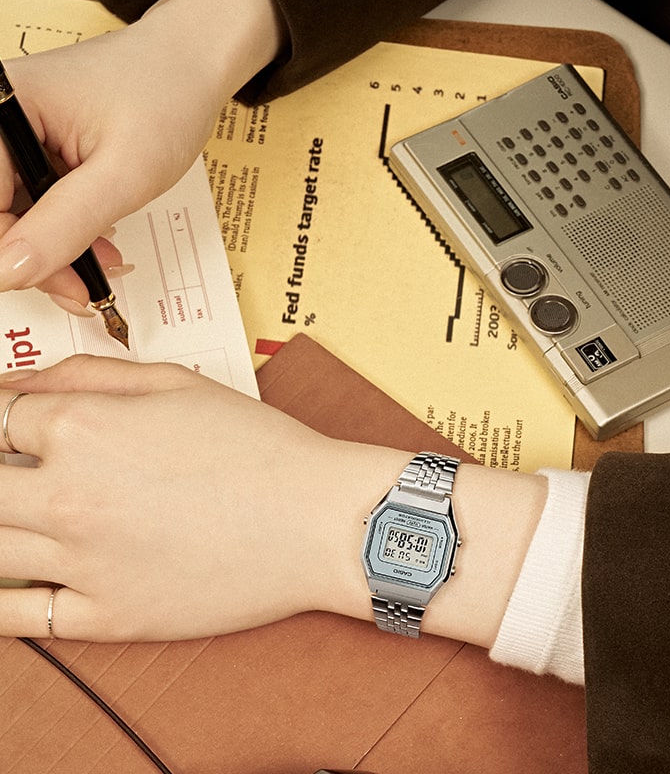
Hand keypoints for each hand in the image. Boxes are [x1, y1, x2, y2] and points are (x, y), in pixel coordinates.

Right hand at [0, 0, 284, 308]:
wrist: (191, 69)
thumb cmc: (165, 101)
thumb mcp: (122, 176)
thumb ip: (64, 226)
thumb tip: (8, 273)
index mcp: (0, 108)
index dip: (8, 252)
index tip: (50, 287)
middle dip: (35, 259)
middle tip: (82, 290)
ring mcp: (14, 134)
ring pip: (13, 214)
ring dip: (54, 252)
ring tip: (101, 268)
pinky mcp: (35, 148)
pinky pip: (34, 204)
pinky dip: (64, 234)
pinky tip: (97, 247)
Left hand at [0, 356, 387, 641]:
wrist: (318, 522)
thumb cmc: (261, 448)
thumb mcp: (179, 383)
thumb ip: (90, 373)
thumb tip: (21, 386)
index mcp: (82, 429)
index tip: (8, 427)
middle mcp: (67, 497)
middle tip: (17, 474)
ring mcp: (82, 564)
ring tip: (21, 517)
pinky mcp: (106, 617)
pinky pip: (15, 617)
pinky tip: (9, 579)